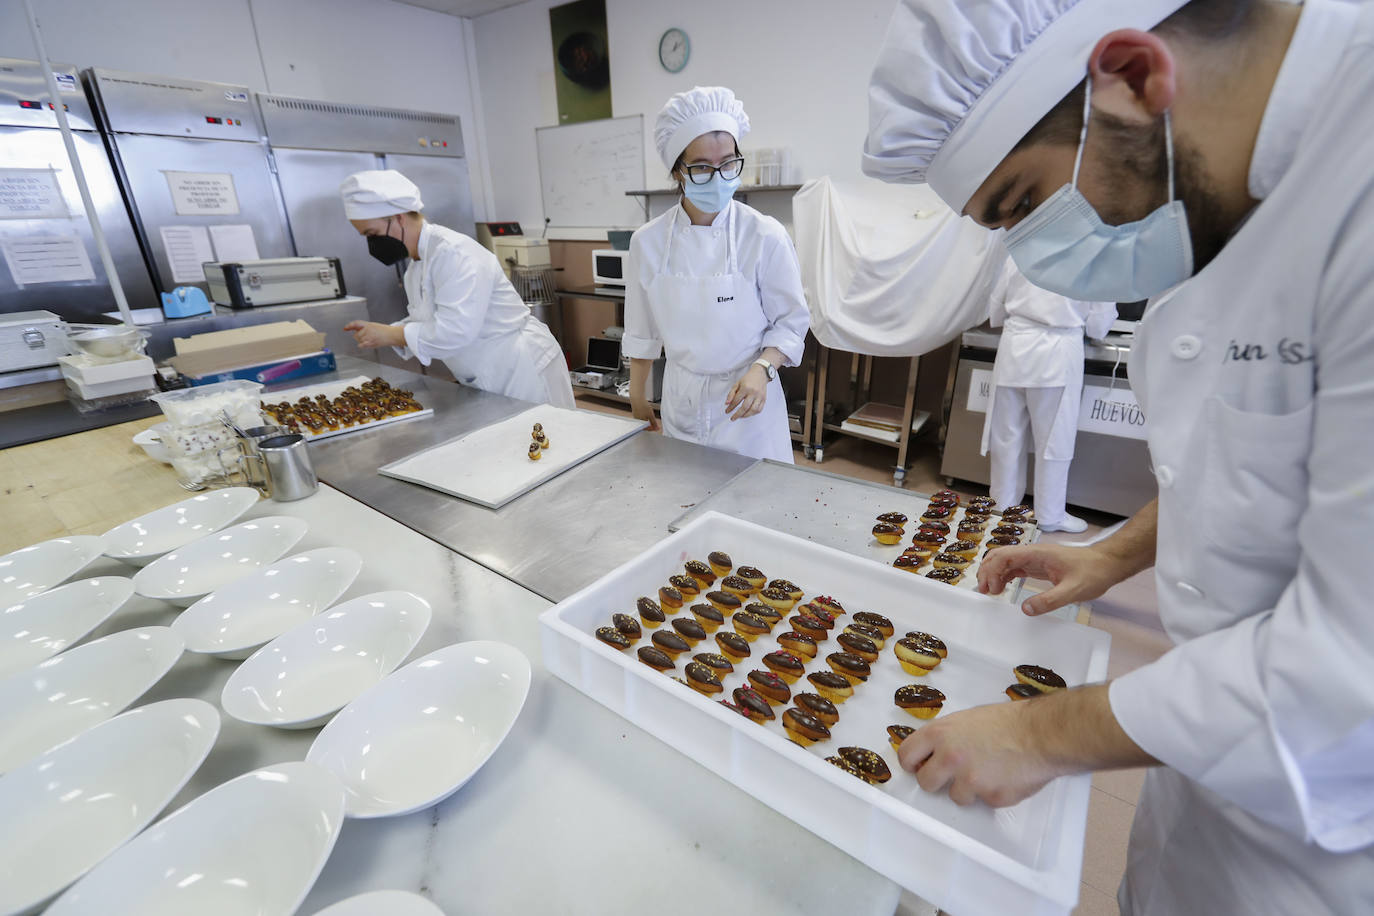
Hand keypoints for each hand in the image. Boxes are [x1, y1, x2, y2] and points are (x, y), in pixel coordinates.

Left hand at [344, 320, 402, 348]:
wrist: (392, 335)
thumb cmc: (385, 331)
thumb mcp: (374, 326)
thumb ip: (365, 328)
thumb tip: (356, 331)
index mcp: (368, 324)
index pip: (356, 323)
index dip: (349, 326)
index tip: (345, 328)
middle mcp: (367, 329)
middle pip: (356, 335)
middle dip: (359, 337)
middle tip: (367, 337)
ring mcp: (368, 336)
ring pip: (359, 341)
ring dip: (363, 341)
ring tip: (371, 340)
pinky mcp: (370, 342)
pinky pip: (361, 345)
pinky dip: (363, 345)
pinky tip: (368, 343)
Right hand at [631, 398, 660, 431]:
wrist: (637, 397)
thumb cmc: (642, 406)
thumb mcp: (651, 415)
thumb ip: (653, 423)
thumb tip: (656, 428)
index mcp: (640, 422)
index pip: (646, 428)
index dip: (652, 428)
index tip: (657, 427)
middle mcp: (637, 420)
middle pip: (645, 425)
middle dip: (650, 425)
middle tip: (656, 423)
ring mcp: (635, 416)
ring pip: (643, 420)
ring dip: (648, 420)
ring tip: (652, 417)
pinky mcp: (635, 411)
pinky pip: (641, 416)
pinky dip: (645, 416)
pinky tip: (647, 412)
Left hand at [725, 365, 767, 420]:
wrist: (760, 374)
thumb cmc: (748, 379)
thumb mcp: (737, 384)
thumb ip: (731, 394)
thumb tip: (727, 403)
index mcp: (745, 388)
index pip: (736, 401)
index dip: (730, 407)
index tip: (727, 411)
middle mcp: (753, 393)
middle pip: (744, 407)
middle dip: (737, 414)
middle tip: (733, 418)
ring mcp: (760, 396)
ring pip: (753, 410)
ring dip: (745, 415)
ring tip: (740, 416)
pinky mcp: (764, 399)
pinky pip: (759, 409)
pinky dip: (753, 413)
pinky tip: (748, 414)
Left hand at [897, 701, 1066, 806]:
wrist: (1041, 734)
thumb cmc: (1009, 722)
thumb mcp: (967, 719)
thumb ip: (946, 736)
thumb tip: (932, 751)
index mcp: (941, 734)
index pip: (907, 755)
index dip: (912, 763)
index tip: (918, 765)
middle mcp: (950, 758)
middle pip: (925, 782)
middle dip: (936, 780)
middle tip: (951, 773)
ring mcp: (970, 780)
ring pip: (955, 796)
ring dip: (968, 788)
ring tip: (988, 770)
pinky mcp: (990, 797)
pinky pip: (983, 801)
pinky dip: (992, 792)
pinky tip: (1004, 776)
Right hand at [977, 543, 1125, 615]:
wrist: (1108, 564)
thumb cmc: (1093, 573)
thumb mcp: (1072, 590)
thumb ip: (1049, 601)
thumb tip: (1025, 610)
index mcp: (1037, 553)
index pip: (1005, 556)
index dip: (992, 571)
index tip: (990, 590)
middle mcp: (1033, 553)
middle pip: (1000, 556)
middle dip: (987, 571)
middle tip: (984, 592)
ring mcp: (1035, 559)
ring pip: (1006, 562)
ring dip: (994, 574)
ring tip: (990, 592)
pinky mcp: (1039, 566)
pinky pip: (1015, 568)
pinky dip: (1005, 577)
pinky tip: (1002, 588)